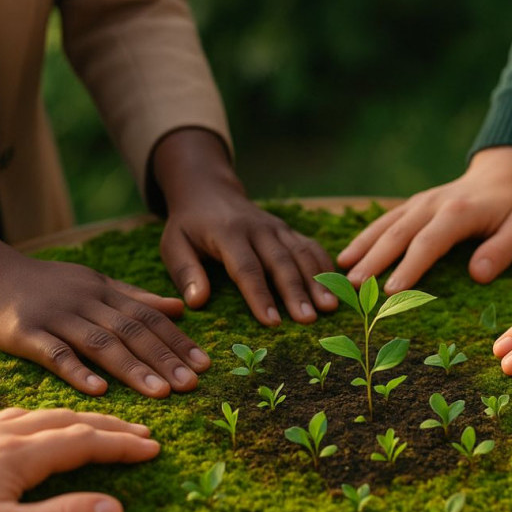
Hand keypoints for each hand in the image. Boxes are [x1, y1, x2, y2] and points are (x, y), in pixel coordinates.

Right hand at [0, 203, 209, 397]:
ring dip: (133, 368)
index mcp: (104, 291)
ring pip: (101, 342)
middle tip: (193, 384)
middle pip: (132, 330)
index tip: (205, 365)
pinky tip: (99, 390)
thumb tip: (180, 308)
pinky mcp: (25, 332)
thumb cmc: (44, 283)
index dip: (178, 340)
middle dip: (164, 358)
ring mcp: (56, 316)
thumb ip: (136, 297)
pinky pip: (55, 352)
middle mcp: (86, 302)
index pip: (149, 316)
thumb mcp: (94, 282)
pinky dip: (78, 371)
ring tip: (161, 393)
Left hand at [153, 128, 336, 325]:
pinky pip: (310, 246)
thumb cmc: (188, 225)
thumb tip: (197, 302)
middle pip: (280, 261)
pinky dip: (325, 265)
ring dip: (317, 280)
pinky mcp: (287, 230)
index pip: (246, 267)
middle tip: (309, 320)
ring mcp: (276, 227)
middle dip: (296, 291)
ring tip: (330, 307)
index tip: (271, 322)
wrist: (208, 189)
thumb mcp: (173, 244)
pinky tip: (337, 287)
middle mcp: (257, 228)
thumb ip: (185, 271)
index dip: (259, 295)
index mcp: (227, 233)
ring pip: (300, 253)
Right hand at [337, 146, 511, 293]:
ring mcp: (419, 203)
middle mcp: (432, 205)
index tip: (391, 291)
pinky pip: (383, 221)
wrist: (503, 172)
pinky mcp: (411, 205)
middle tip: (353, 288)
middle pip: (398, 234)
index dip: (409, 267)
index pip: (429, 242)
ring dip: (362, 249)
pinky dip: (364, 238)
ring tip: (341, 273)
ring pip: (385, 226)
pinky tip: (346, 256)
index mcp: (459, 212)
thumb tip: (477, 275)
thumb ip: (502, 250)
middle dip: (374, 261)